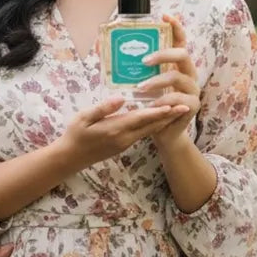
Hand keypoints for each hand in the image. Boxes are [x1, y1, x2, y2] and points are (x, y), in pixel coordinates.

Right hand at [56, 95, 187, 171]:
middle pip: (150, 126)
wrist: (70, 158)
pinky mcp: (123, 145)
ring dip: (164, 122)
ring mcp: (125, 143)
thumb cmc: (75, 134)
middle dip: (169, 117)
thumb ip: (103, 108)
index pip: (140, 119)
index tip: (173, 105)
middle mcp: (124, 138)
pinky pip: (142, 134)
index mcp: (114, 129)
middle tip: (186, 107)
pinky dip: (153, 126)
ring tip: (178, 112)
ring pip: (148, 131)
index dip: (157, 112)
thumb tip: (121, 98)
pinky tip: (159, 119)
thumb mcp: (83, 118)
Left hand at [141, 14, 199, 151]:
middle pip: (183, 54)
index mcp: (177, 64)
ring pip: (178, 77)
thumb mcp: (142, 83)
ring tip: (140, 88)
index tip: (165, 15)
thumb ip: (133, 68)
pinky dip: (161, 100)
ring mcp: (192, 89)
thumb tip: (105, 46)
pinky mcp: (192, 106)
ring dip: (157, 81)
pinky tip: (150, 104)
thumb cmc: (150, 104)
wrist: (163, 132)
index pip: (180, 40)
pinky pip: (178, 99)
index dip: (176, 26)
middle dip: (163, 54)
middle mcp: (188, 73)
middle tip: (144, 61)